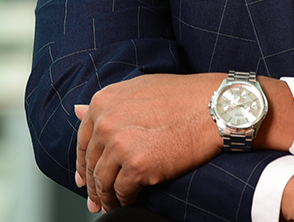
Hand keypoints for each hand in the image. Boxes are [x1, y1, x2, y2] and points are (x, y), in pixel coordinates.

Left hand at [74, 73, 223, 212]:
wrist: (216, 105)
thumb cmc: (186, 95)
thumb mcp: (142, 88)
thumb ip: (111, 104)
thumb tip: (77, 111)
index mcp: (105, 100)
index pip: (83, 139)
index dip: (83, 161)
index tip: (84, 176)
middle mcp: (107, 120)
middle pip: (91, 162)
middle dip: (93, 185)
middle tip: (96, 200)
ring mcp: (120, 143)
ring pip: (102, 181)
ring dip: (106, 197)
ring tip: (111, 205)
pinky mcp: (136, 165)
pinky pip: (122, 192)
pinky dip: (125, 200)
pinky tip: (130, 201)